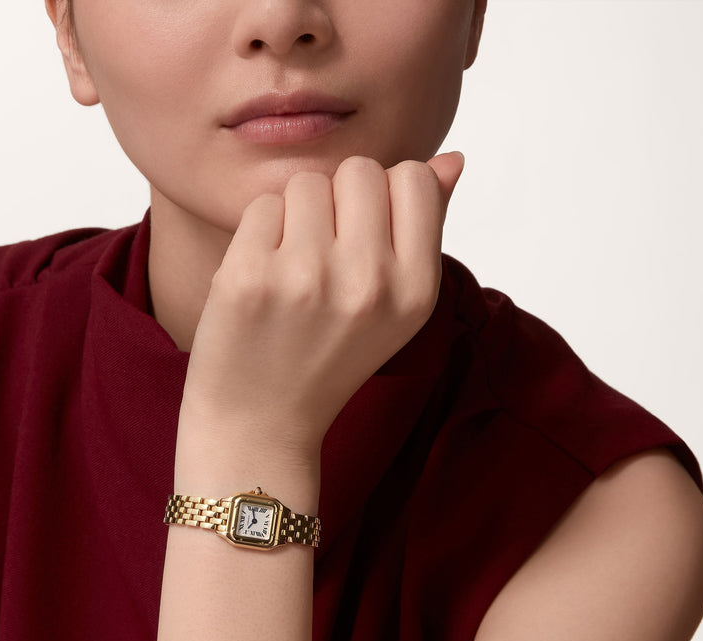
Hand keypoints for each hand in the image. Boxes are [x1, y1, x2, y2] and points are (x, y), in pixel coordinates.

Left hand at [177, 151, 464, 467]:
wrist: (263, 420)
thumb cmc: (331, 357)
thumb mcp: (397, 305)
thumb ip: (425, 227)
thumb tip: (451, 158)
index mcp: (417, 290)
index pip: (414, 177)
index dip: (385, 198)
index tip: (366, 239)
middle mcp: (370, 283)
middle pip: (360, 169)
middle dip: (340, 202)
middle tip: (326, 258)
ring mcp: (308, 279)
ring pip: (307, 183)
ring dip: (297, 217)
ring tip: (294, 272)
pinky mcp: (251, 276)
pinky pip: (263, 205)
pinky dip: (260, 235)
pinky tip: (263, 280)